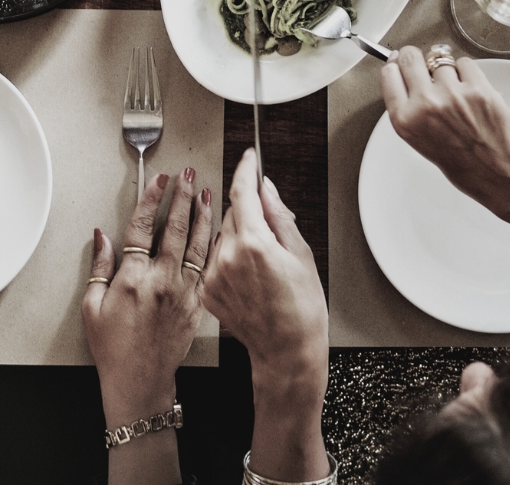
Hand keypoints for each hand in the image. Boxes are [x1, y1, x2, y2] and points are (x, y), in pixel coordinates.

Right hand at [83, 169, 212, 425]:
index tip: (159, 179)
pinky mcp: (197, 302)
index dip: (152, 199)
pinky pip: (207, 266)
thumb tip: (102, 236)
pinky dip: (213, 245)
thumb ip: (98, 267)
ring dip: (202, 215)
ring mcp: (183, 290)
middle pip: (174, 228)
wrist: (141, 378)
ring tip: (206, 193)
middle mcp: (161, 280)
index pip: (142, 227)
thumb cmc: (114, 347)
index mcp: (133, 278)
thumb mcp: (92, 307)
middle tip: (188, 175)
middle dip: (182, 196)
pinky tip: (219, 230)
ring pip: (196, 243)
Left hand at [202, 149, 327, 390]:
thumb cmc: (302, 309)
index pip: (242, 192)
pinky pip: (215, 260)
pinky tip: (249, 278)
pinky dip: (229, 259)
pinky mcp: (206, 290)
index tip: (249, 157)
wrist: (286, 351)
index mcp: (254, 244)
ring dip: (238, 237)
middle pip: (232, 213)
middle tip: (272, 232)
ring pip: (222, 236)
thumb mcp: (301, 254)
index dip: (245, 169)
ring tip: (263, 264)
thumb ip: (279, 216)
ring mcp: (213, 275)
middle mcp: (227, 257)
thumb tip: (266, 188)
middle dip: (249, 212)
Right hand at [378, 45, 509, 239]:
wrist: (504, 174)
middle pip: (411, 57)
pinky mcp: (478, 87)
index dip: (397, 66)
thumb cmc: (467, 167)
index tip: (401, 62)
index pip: (389, 75)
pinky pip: (466, 64)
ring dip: (449, 72)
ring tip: (460, 95)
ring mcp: (452, 93)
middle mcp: (425, 104)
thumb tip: (409, 82)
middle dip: (417, 59)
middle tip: (427, 66)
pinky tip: (474, 93)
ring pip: (442, 61)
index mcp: (406, 121)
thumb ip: (413, 112)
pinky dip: (469, 73)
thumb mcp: (423, 143)